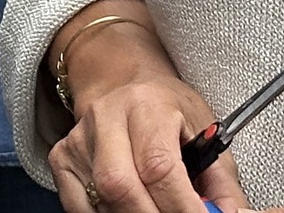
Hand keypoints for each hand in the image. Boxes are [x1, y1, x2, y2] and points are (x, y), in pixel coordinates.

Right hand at [48, 0, 246, 212]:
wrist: (126, 83)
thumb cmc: (169, 111)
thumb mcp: (205, 135)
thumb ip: (221, 183)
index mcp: (147, 105)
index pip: (160, 166)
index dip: (182, 206)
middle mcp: (107, 116)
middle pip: (122, 186)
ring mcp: (80, 137)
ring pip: (100, 199)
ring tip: (156, 211)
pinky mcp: (62, 156)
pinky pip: (78, 205)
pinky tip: (126, 209)